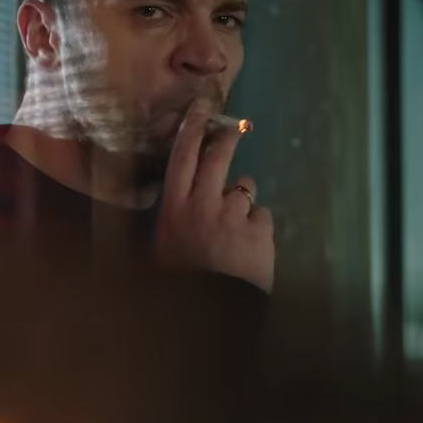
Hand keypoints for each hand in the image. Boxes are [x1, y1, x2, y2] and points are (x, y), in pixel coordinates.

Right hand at [154, 99, 274, 293]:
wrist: (208, 316)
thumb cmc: (179, 283)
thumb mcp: (161, 248)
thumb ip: (172, 218)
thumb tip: (176, 198)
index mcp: (174, 208)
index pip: (182, 155)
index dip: (192, 126)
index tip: (202, 106)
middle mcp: (203, 204)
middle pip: (218, 157)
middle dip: (227, 138)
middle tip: (234, 130)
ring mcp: (233, 217)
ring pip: (244, 188)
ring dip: (242, 199)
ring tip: (235, 226)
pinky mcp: (260, 232)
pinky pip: (262, 215)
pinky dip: (258, 227)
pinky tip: (250, 246)